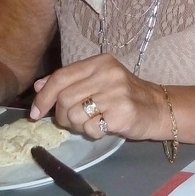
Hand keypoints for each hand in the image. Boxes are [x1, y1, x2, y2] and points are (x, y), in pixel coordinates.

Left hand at [30, 54, 165, 140]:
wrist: (158, 108)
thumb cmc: (124, 95)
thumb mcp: (98, 81)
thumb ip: (69, 81)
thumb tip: (39, 86)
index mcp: (100, 62)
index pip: (61, 77)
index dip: (43, 97)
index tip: (35, 113)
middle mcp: (109, 74)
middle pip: (64, 99)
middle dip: (61, 116)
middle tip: (72, 121)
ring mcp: (117, 94)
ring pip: (75, 115)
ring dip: (77, 126)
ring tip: (91, 123)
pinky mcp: (122, 114)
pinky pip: (91, 128)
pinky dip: (92, 133)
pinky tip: (104, 127)